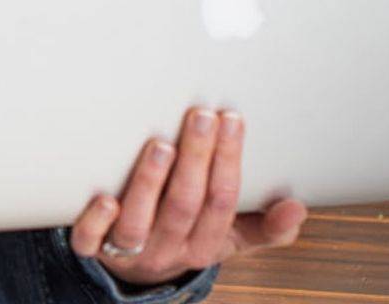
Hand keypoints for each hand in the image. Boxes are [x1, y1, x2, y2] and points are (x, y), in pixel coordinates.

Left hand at [67, 107, 306, 287]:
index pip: (221, 202)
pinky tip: (104, 199)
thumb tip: (297, 208)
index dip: (228, 161)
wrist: (139, 271)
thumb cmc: (188, 238)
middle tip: (201, 116)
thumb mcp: (230, 237)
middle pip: (184, 205)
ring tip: (161, 145)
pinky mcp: (92, 249)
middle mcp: (168, 249)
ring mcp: (129, 251)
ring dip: (150, 184)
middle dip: (196, 159)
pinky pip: (91, 242)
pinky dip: (96, 222)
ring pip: (140, 222)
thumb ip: (265, 226)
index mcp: (205, 245)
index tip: (231, 120)